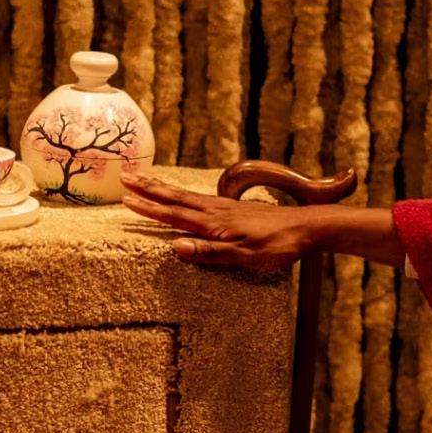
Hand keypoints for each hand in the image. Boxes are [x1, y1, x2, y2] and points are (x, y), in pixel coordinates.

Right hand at [120, 168, 311, 272]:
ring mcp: (224, 208)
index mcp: (214, 224)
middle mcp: (215, 211)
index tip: (125, 199)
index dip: (149, 208)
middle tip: (124, 175)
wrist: (307, 227)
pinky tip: (180, 194)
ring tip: (143, 178)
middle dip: (148, 188)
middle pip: (175, 197)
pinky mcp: (234, 209)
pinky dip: (181, 193)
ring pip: (185, 195)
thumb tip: (176, 247)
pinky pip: (199, 198)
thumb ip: (211, 253)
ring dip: (161, 187)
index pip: (174, 215)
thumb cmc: (277, 246)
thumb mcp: (245, 256)